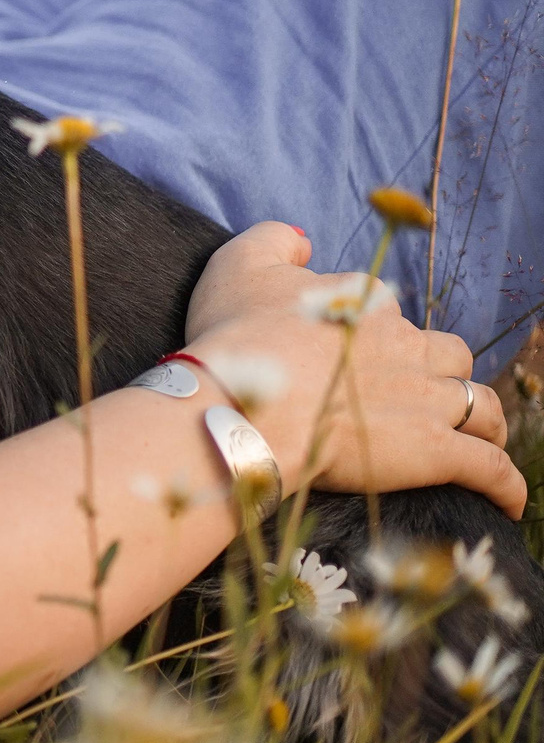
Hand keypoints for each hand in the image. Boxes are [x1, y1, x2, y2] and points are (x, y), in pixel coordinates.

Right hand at [181, 222, 525, 518]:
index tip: (348, 357)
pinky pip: (491, 469)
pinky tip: (507, 503)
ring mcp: (426, 399)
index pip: (389, 312)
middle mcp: (407, 344)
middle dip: (443, 374)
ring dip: (483, 422)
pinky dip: (506, 486)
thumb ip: (275, 239)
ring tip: (473, 440)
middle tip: (417, 397)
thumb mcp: (237, 263)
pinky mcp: (435, 451)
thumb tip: (305, 240)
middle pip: (449, 355)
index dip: (373, 335)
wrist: (241, 402)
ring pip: (482, 406)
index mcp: (366, 301)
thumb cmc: (235, 335)